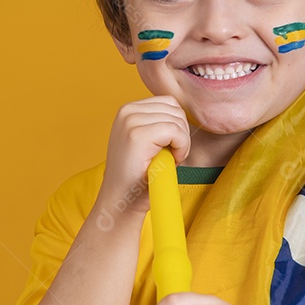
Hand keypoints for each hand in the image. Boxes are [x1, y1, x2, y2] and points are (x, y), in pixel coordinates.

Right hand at [98, 96, 190, 217]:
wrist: (122, 202)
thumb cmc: (139, 176)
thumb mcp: (147, 142)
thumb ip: (158, 122)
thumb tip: (182, 112)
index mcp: (128, 110)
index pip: (169, 102)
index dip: (177, 126)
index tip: (167, 148)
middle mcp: (126, 111)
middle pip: (176, 110)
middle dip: (181, 134)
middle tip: (168, 157)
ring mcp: (130, 122)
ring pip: (178, 120)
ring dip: (182, 143)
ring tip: (167, 160)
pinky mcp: (138, 135)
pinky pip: (176, 132)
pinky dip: (182, 148)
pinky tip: (171, 162)